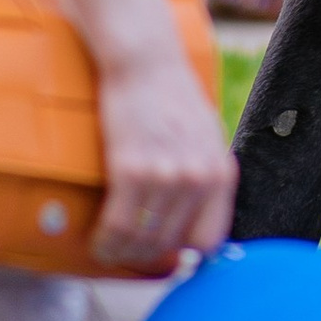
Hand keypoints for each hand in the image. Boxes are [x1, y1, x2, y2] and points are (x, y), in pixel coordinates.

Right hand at [91, 30, 236, 274]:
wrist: (146, 63)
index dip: (184, 255)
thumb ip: (205, 177)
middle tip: (126, 253)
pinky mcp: (132, 170)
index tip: (165, 255)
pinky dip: (106, 241)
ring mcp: (166, 176)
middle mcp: (199, 178)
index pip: (209, 241)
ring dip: (121, 253)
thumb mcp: (207, 138)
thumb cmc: (172, 97)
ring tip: (109, 249)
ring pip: (142, 241)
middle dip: (145, 256)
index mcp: (221, 173)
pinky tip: (99, 241)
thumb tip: (196, 221)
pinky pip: (118, 225)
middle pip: (170, 245)